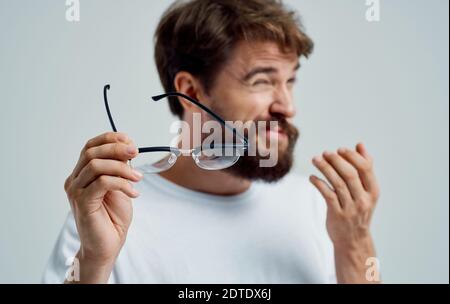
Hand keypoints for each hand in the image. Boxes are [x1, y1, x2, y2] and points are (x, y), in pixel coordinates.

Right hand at [64, 132, 142, 282]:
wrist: (108, 245)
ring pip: (96, 165)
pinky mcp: (83, 202)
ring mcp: (76, 191)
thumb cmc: (113, 218)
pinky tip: (133, 193)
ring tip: (138, 178)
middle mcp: (75, 180)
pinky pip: (102, 183)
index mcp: (82, 174)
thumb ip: (120, 168)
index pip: (90, 146)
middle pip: (92, 152)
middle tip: (136, 153)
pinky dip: (121, 183)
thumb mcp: (120, 186)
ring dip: (122, 168)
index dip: (110, 139)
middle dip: (117, 149)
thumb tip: (128, 147)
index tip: (130, 141)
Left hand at [309, 142, 379, 247]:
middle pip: (350, 174)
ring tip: (315, 159)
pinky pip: (327, 194)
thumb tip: (360, 145)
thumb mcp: (366, 190)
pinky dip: (319, 183)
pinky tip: (312, 177)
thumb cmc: (358, 209)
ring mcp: (350, 207)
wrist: (353, 239)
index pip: (365, 168)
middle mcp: (363, 199)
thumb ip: (364, 167)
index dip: (352, 156)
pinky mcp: (337, 214)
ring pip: (337, 183)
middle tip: (325, 153)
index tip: (340, 149)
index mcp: (373, 191)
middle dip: (337, 161)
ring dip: (325, 168)